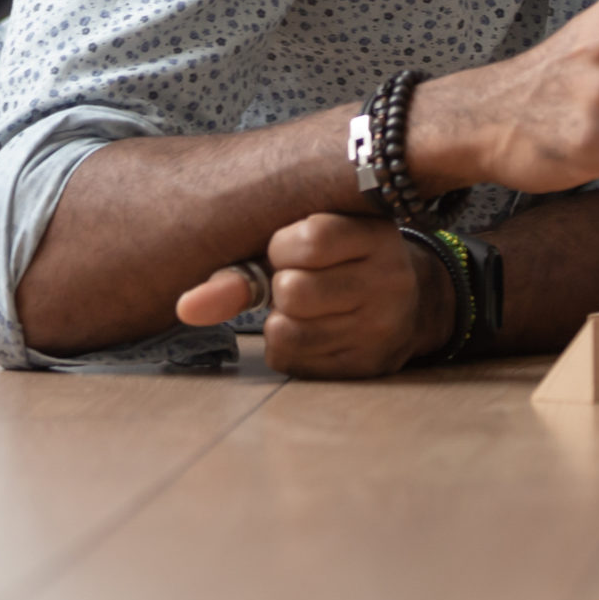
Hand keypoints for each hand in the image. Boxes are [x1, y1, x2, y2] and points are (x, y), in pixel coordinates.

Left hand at [176, 212, 446, 377]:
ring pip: (287, 330)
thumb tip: (185, 308)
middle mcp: (390, 281)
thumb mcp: (310, 244)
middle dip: (283, 287)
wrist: (413, 303)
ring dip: (281, 321)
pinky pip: (292, 360)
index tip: (294, 248)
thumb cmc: (344, 262)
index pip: (309, 239)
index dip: (283, 247)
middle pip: (293, 290)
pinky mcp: (368, 364)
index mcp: (378, 235)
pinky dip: (287, 347)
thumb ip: (246, 268)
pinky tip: (312, 332)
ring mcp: (383, 327)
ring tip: (307, 308)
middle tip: (305, 281)